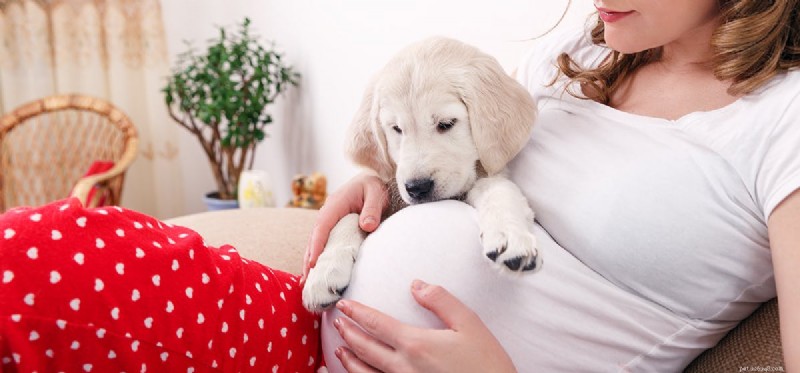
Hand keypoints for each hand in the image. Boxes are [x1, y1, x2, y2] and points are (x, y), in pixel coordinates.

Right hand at [301, 173, 388, 282]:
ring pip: (316, 243)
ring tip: (307, 282)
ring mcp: (329, 221)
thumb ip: (372, 209)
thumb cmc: (374, 187)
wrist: (374, 181)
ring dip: (310, 261)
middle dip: (309, 259)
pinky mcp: (333, 228)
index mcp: (335, 205)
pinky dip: (318, 257)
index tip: (313, 263)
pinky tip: (317, 273)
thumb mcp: (376, 194)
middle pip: (314, 238)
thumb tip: (366, 226)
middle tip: (306, 280)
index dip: (317, 245)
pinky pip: (323, 243)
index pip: (322, 227)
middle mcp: (327, 214)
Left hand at [333, 280, 516, 372]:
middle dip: (348, 332)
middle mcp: (403, 367)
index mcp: (415, 344)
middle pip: (364, 348)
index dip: (357, 312)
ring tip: (340, 348)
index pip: (376, 324)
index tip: (343, 305)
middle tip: (337, 321)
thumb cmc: (486, 363)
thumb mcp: (469, 324)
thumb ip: (441, 301)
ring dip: (349, 359)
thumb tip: (416, 285)